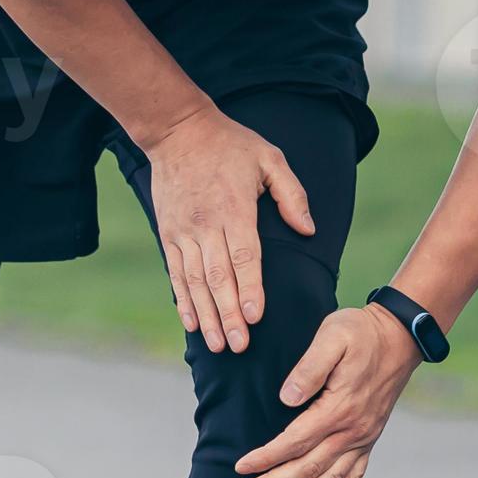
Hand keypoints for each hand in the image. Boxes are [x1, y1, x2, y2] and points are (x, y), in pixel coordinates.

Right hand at [142, 107, 313, 352]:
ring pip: (194, 281)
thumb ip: (292, 194)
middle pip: (218, 277)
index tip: (256, 317)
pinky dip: (183, 300)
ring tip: (217, 345)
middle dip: (228, 314)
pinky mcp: (168, 234)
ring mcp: (184, 231)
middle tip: (239, 345)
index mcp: (234, 209)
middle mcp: (206, 224)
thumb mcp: (270, 158)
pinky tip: (190, 323)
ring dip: (206, 315)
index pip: (244, 257)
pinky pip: (175, 273)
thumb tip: (308, 230)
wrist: (178, 131)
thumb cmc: (230, 144)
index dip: (250, 289)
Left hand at [233, 306, 418, 477]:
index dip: (266, 457)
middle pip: (307, 467)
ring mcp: (363, 437)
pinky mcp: (370, 438)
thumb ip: (309, 367)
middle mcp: (352, 430)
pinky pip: (357, 475)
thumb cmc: (360, 332)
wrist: (399, 337)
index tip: (241, 467)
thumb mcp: (333, 336)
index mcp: (339, 408)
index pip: (295, 441)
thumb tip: (286, 398)